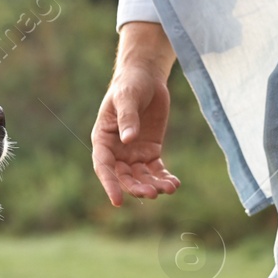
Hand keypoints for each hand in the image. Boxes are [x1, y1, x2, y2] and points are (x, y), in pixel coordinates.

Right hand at [91, 22, 180, 206]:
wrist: (146, 77)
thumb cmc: (130, 84)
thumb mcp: (127, 98)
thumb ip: (127, 118)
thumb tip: (128, 140)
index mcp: (103, 140)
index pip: (104, 167)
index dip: (110, 184)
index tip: (117, 200)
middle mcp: (117, 151)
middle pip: (124, 177)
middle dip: (137, 187)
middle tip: (152, 194)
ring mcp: (133, 153)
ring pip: (142, 177)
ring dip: (153, 185)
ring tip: (169, 189)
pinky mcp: (150, 152)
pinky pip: (157, 170)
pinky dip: (164, 178)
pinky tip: (174, 183)